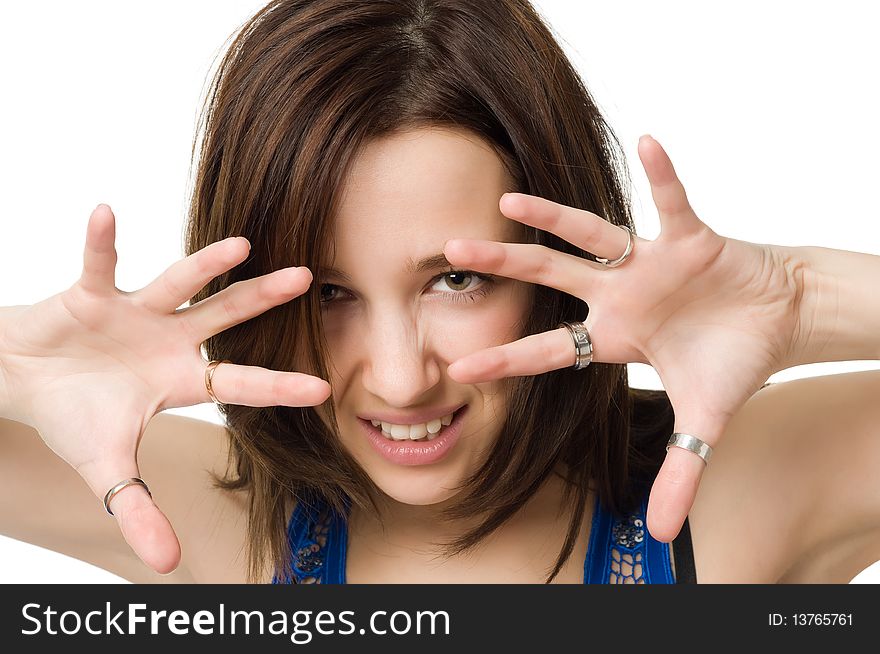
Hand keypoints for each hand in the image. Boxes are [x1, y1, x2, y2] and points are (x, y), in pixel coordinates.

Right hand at [0, 204, 330, 573]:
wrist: (26, 381)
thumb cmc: (76, 417)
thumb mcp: (108, 470)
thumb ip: (139, 511)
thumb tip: (169, 565)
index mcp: (182, 380)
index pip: (240, 382)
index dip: (279, 385)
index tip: (324, 386)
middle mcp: (170, 339)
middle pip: (226, 317)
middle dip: (263, 299)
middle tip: (306, 277)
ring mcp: (136, 312)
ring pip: (179, 282)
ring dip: (207, 264)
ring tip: (241, 244)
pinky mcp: (93, 293)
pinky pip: (99, 264)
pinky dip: (102, 242)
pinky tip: (106, 212)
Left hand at [442, 135, 803, 541]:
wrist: (777, 319)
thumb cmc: (730, 360)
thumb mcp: (703, 423)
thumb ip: (678, 474)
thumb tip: (660, 536)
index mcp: (612, 337)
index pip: (547, 349)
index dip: (505, 357)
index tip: (456, 366)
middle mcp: (618, 294)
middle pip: (548, 277)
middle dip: (502, 265)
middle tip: (448, 249)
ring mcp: (648, 264)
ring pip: (591, 234)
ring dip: (551, 216)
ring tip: (508, 197)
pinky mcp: (690, 238)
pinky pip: (674, 201)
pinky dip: (666, 174)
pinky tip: (652, 137)